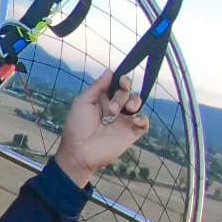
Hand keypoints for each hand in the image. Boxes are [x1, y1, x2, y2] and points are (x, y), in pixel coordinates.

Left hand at [55, 70, 149, 187]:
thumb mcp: (83, 102)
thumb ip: (97, 86)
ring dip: (133, 102)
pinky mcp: (130, 133)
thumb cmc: (77, 127)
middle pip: (127, 92)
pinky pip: (144, 122)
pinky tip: (135, 119)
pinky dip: (143, 118)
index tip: (122, 80)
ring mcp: (123, 120)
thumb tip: (110, 70)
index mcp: (102, 100)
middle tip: (111, 108)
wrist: (79, 151)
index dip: (122, 81)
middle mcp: (114, 108)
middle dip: (122, 95)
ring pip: (137, 104)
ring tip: (124, 110)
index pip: (117, 85)